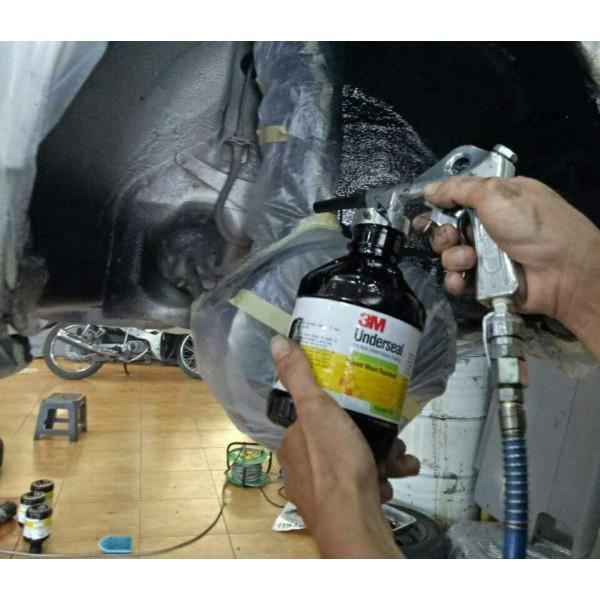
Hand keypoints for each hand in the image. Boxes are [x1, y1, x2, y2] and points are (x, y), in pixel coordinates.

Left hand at [271, 334, 418, 557]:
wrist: (354, 524)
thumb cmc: (335, 464)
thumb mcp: (317, 409)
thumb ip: (299, 376)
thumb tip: (277, 342)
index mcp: (293, 443)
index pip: (314, 417)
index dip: (338, 408)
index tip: (360, 403)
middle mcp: (303, 468)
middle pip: (339, 439)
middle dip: (369, 436)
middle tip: (389, 434)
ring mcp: (323, 491)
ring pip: (356, 462)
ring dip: (383, 457)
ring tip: (400, 457)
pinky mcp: (344, 508)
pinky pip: (365, 485)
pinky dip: (382, 479)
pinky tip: (394, 479)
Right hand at [416, 176, 599, 357]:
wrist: (563, 272)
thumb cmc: (534, 225)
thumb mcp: (497, 194)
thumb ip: (459, 188)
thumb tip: (429, 189)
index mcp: (492, 200)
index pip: (455, 199)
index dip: (439, 205)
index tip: (426, 210)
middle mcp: (486, 227)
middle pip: (445, 229)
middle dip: (442, 234)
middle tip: (453, 236)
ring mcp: (484, 256)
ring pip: (448, 256)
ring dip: (453, 257)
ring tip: (470, 259)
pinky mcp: (483, 281)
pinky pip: (456, 280)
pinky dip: (456, 280)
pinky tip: (466, 278)